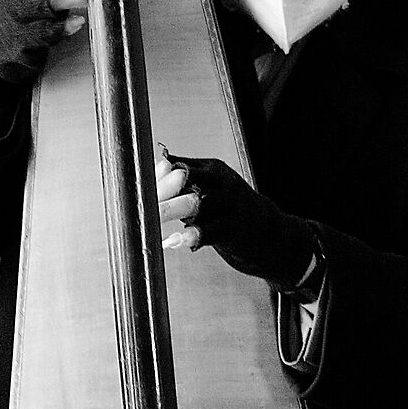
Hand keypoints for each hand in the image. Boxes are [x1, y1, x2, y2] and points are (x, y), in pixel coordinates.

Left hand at [156, 148, 315, 288]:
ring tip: (151, 222)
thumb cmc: (232, 209)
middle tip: (140, 203)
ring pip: (196, 203)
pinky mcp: (233, 230)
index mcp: (213, 171)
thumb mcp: (212, 187)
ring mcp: (229, 207)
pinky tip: (173, 241)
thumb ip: (184, 180)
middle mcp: (221, 184)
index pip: (179, 166)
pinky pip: (208, 231)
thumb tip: (153, 168)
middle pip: (186, 181)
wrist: (271, 234)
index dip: (156, 177)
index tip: (136, 188)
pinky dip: (189, 236)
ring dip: (170, 211)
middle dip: (159, 192)